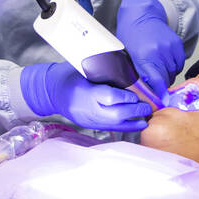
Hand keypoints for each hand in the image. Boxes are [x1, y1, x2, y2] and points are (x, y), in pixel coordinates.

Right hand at [20, 62, 150, 131]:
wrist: (52, 91)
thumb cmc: (68, 76)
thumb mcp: (83, 70)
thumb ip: (102, 72)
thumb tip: (126, 70)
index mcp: (86, 92)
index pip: (109, 97)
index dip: (125, 97)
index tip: (136, 94)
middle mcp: (88, 109)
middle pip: (115, 114)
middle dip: (134, 111)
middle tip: (147, 106)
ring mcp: (89, 119)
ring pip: (115, 124)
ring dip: (133, 122)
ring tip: (146, 118)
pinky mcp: (90, 125)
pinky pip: (111, 128)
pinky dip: (126, 127)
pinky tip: (138, 125)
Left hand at [115, 0, 183, 97]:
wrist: (141, 15)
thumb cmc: (131, 36)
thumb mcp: (127, 56)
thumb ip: (135, 75)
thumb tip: (143, 94)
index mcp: (142, 57)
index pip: (156, 82)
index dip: (159, 94)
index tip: (161, 102)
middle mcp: (158, 52)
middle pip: (166, 79)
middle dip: (161, 85)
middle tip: (156, 85)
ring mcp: (169, 48)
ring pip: (174, 72)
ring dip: (167, 75)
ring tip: (158, 67)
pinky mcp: (177, 45)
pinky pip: (179, 64)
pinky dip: (174, 66)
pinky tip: (164, 60)